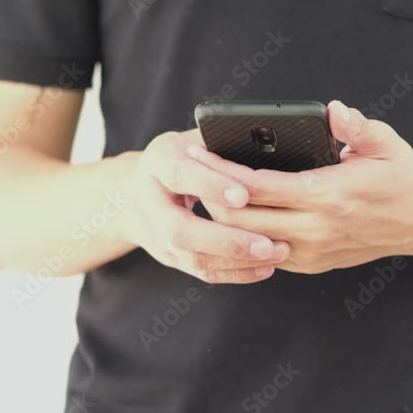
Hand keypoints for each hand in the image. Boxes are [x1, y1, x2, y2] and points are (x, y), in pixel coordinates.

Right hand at [122, 130, 289, 282]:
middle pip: (181, 231)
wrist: (135, 193)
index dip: (210, 185)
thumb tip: (261, 141)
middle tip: (268, 243)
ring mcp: (158, 237)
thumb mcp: (193, 140)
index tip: (244, 195)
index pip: (180, 175)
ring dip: (238, 260)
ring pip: (195, 258)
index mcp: (158, 164)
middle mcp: (151, 204)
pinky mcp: (172, 258)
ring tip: (277, 253)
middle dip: (227, 240)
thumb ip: (220, 143)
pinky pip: (204, 272)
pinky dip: (237, 272)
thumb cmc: (178, 158)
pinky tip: (265, 266)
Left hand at [195, 101, 412, 274]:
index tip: (198, 154)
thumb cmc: (401, 176)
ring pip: (248, 241)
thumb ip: (355, 127)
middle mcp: (318, 229)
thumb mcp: (386, 143)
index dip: (223, 172)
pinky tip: (230, 216)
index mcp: (330, 195)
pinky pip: (265, 254)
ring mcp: (314, 252)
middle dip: (210, 196)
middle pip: (242, 219)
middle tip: (190, 173)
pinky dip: (244, 237)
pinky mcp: (313, 264)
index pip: (259, 187)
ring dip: (223, 220)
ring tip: (202, 193)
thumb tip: (332, 110)